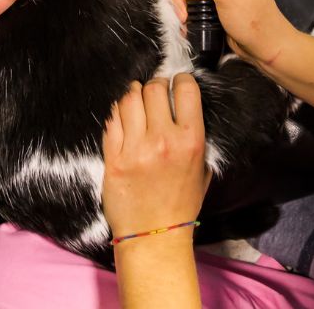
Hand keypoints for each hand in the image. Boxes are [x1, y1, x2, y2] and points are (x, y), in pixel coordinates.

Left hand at [102, 75, 209, 238]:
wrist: (154, 234)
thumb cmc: (180, 203)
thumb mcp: (202, 169)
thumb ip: (194, 137)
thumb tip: (183, 106)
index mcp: (190, 141)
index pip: (185, 90)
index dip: (180, 79)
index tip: (176, 81)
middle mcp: (163, 140)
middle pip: (153, 89)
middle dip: (154, 84)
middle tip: (153, 90)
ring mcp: (135, 148)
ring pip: (129, 99)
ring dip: (132, 93)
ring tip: (135, 96)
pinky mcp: (113, 156)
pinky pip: (112, 120)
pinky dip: (117, 112)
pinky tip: (122, 115)